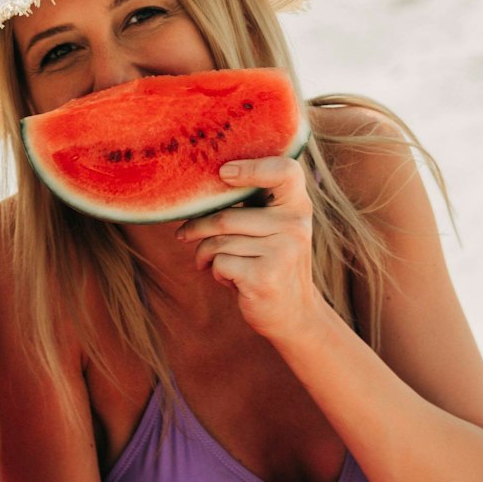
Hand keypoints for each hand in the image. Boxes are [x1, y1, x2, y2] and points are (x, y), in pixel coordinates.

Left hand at [175, 155, 329, 340]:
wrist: (294, 315)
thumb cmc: (273, 263)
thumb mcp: (276, 228)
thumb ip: (255, 204)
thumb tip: (200, 186)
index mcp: (298, 206)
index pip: (285, 171)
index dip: (253, 167)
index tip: (224, 173)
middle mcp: (295, 225)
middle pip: (226, 216)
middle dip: (198, 228)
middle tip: (184, 235)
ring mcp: (282, 251)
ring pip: (219, 241)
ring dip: (205, 254)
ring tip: (209, 262)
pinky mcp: (265, 276)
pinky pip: (220, 262)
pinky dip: (215, 272)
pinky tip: (230, 280)